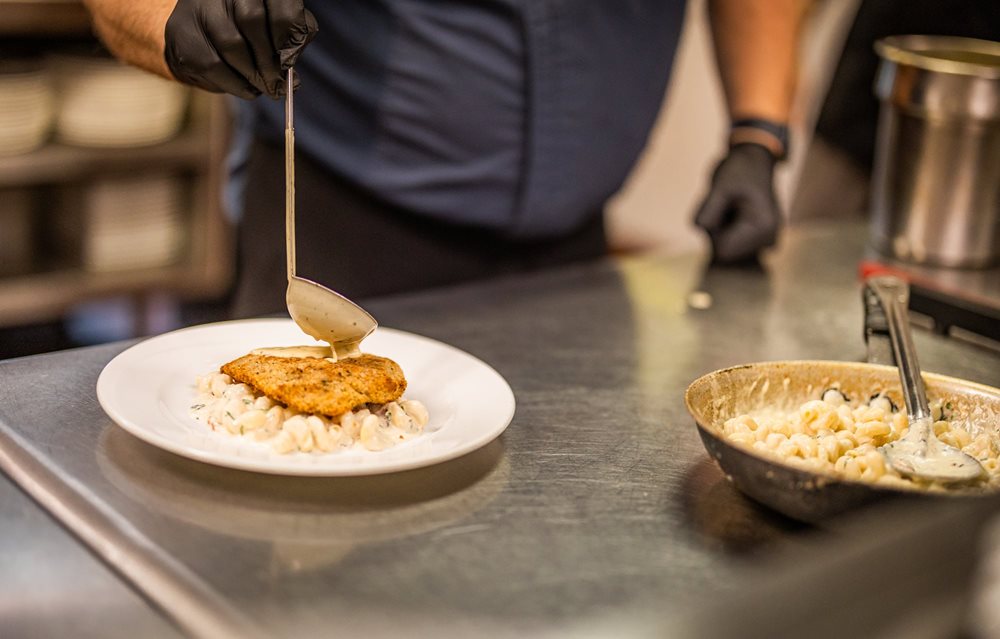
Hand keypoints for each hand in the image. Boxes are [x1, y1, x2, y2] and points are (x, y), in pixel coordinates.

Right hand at [164, 0, 317, 98]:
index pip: (279, 1)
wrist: (198, 39)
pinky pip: (214, 65)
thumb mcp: (274, 27)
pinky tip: (247, 88)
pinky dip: (237, 84)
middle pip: (252, 20)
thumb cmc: (246, 33)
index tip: (292, 54)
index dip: (289, 29)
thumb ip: (290, 38)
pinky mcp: (183, 33)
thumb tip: (291, 70)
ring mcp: (200, 7)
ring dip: (254, 74)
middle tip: (278, 82)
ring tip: (264, 86)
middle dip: (269, 59)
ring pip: (232, 44)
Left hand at [694, 143, 781, 263]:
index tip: (720, 207)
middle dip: (717, 230)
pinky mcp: (759, 241)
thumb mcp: (720, 186)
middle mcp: (769, 240)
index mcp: (763, 229)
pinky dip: (726, 230)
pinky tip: (735, 212)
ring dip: (721, 229)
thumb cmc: (738, 170)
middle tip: (725, 204)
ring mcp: (766, 242)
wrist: (754, 161)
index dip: (712, 231)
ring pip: (725, 248)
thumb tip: (701, 228)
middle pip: (724, 251)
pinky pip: (730, 244)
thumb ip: (709, 209)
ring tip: (731, 206)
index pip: (722, 250)